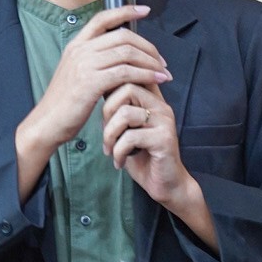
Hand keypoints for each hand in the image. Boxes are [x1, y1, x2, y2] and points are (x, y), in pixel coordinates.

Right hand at [15, 5, 170, 200]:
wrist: (47, 123)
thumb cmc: (66, 104)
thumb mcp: (77, 74)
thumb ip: (95, 62)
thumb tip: (121, 58)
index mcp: (76, 45)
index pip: (103, 18)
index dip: (126, 11)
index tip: (145, 10)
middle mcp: (80, 50)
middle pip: (123, 36)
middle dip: (148, 47)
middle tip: (162, 61)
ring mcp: (84, 65)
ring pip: (127, 53)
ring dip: (151, 62)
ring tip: (163, 73)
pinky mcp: (91, 82)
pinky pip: (126, 72)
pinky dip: (145, 75)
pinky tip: (155, 81)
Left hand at [102, 81, 217, 251]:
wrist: (165, 185)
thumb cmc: (143, 157)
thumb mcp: (126, 130)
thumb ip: (117, 111)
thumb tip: (97, 91)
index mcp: (152, 99)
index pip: (131, 75)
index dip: (110, 87)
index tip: (102, 113)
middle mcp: (161, 105)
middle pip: (126, 88)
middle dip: (106, 112)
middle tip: (105, 136)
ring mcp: (164, 121)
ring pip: (125, 113)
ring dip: (110, 135)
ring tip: (110, 151)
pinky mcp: (164, 138)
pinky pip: (131, 137)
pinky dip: (119, 152)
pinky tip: (119, 163)